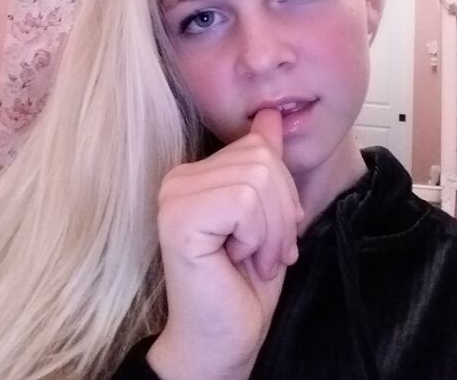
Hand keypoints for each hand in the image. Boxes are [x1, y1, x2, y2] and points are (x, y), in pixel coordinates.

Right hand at [147, 108, 302, 379]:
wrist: (224, 342)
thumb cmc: (243, 286)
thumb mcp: (266, 214)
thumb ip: (264, 162)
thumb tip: (271, 114)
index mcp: (195, 173)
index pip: (259, 146)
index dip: (283, 192)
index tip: (272, 235)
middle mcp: (177, 178)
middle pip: (261, 159)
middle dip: (281, 213)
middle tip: (267, 253)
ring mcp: (173, 196)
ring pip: (257, 180)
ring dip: (272, 231)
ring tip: (255, 259)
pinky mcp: (178, 219)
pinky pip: (243, 202)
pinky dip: (257, 237)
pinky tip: (239, 261)